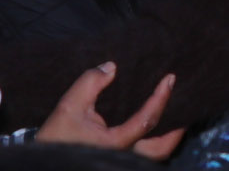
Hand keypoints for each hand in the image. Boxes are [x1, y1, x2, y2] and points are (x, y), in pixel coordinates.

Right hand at [37, 63, 182, 158]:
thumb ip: (90, 82)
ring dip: (167, 137)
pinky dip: (154, 140)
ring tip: (174, 114)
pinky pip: (144, 153)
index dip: (160, 98)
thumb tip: (112, 67)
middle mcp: (123, 155)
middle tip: (185, 104)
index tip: (169, 79)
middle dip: (176, 129)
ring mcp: (121, 160)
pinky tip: (154, 125)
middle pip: (162, 149)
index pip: (147, 120)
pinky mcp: (116, 159)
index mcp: (115, 143)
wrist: (44, 161)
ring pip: (155, 155)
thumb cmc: (57, 136)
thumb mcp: (69, 105)